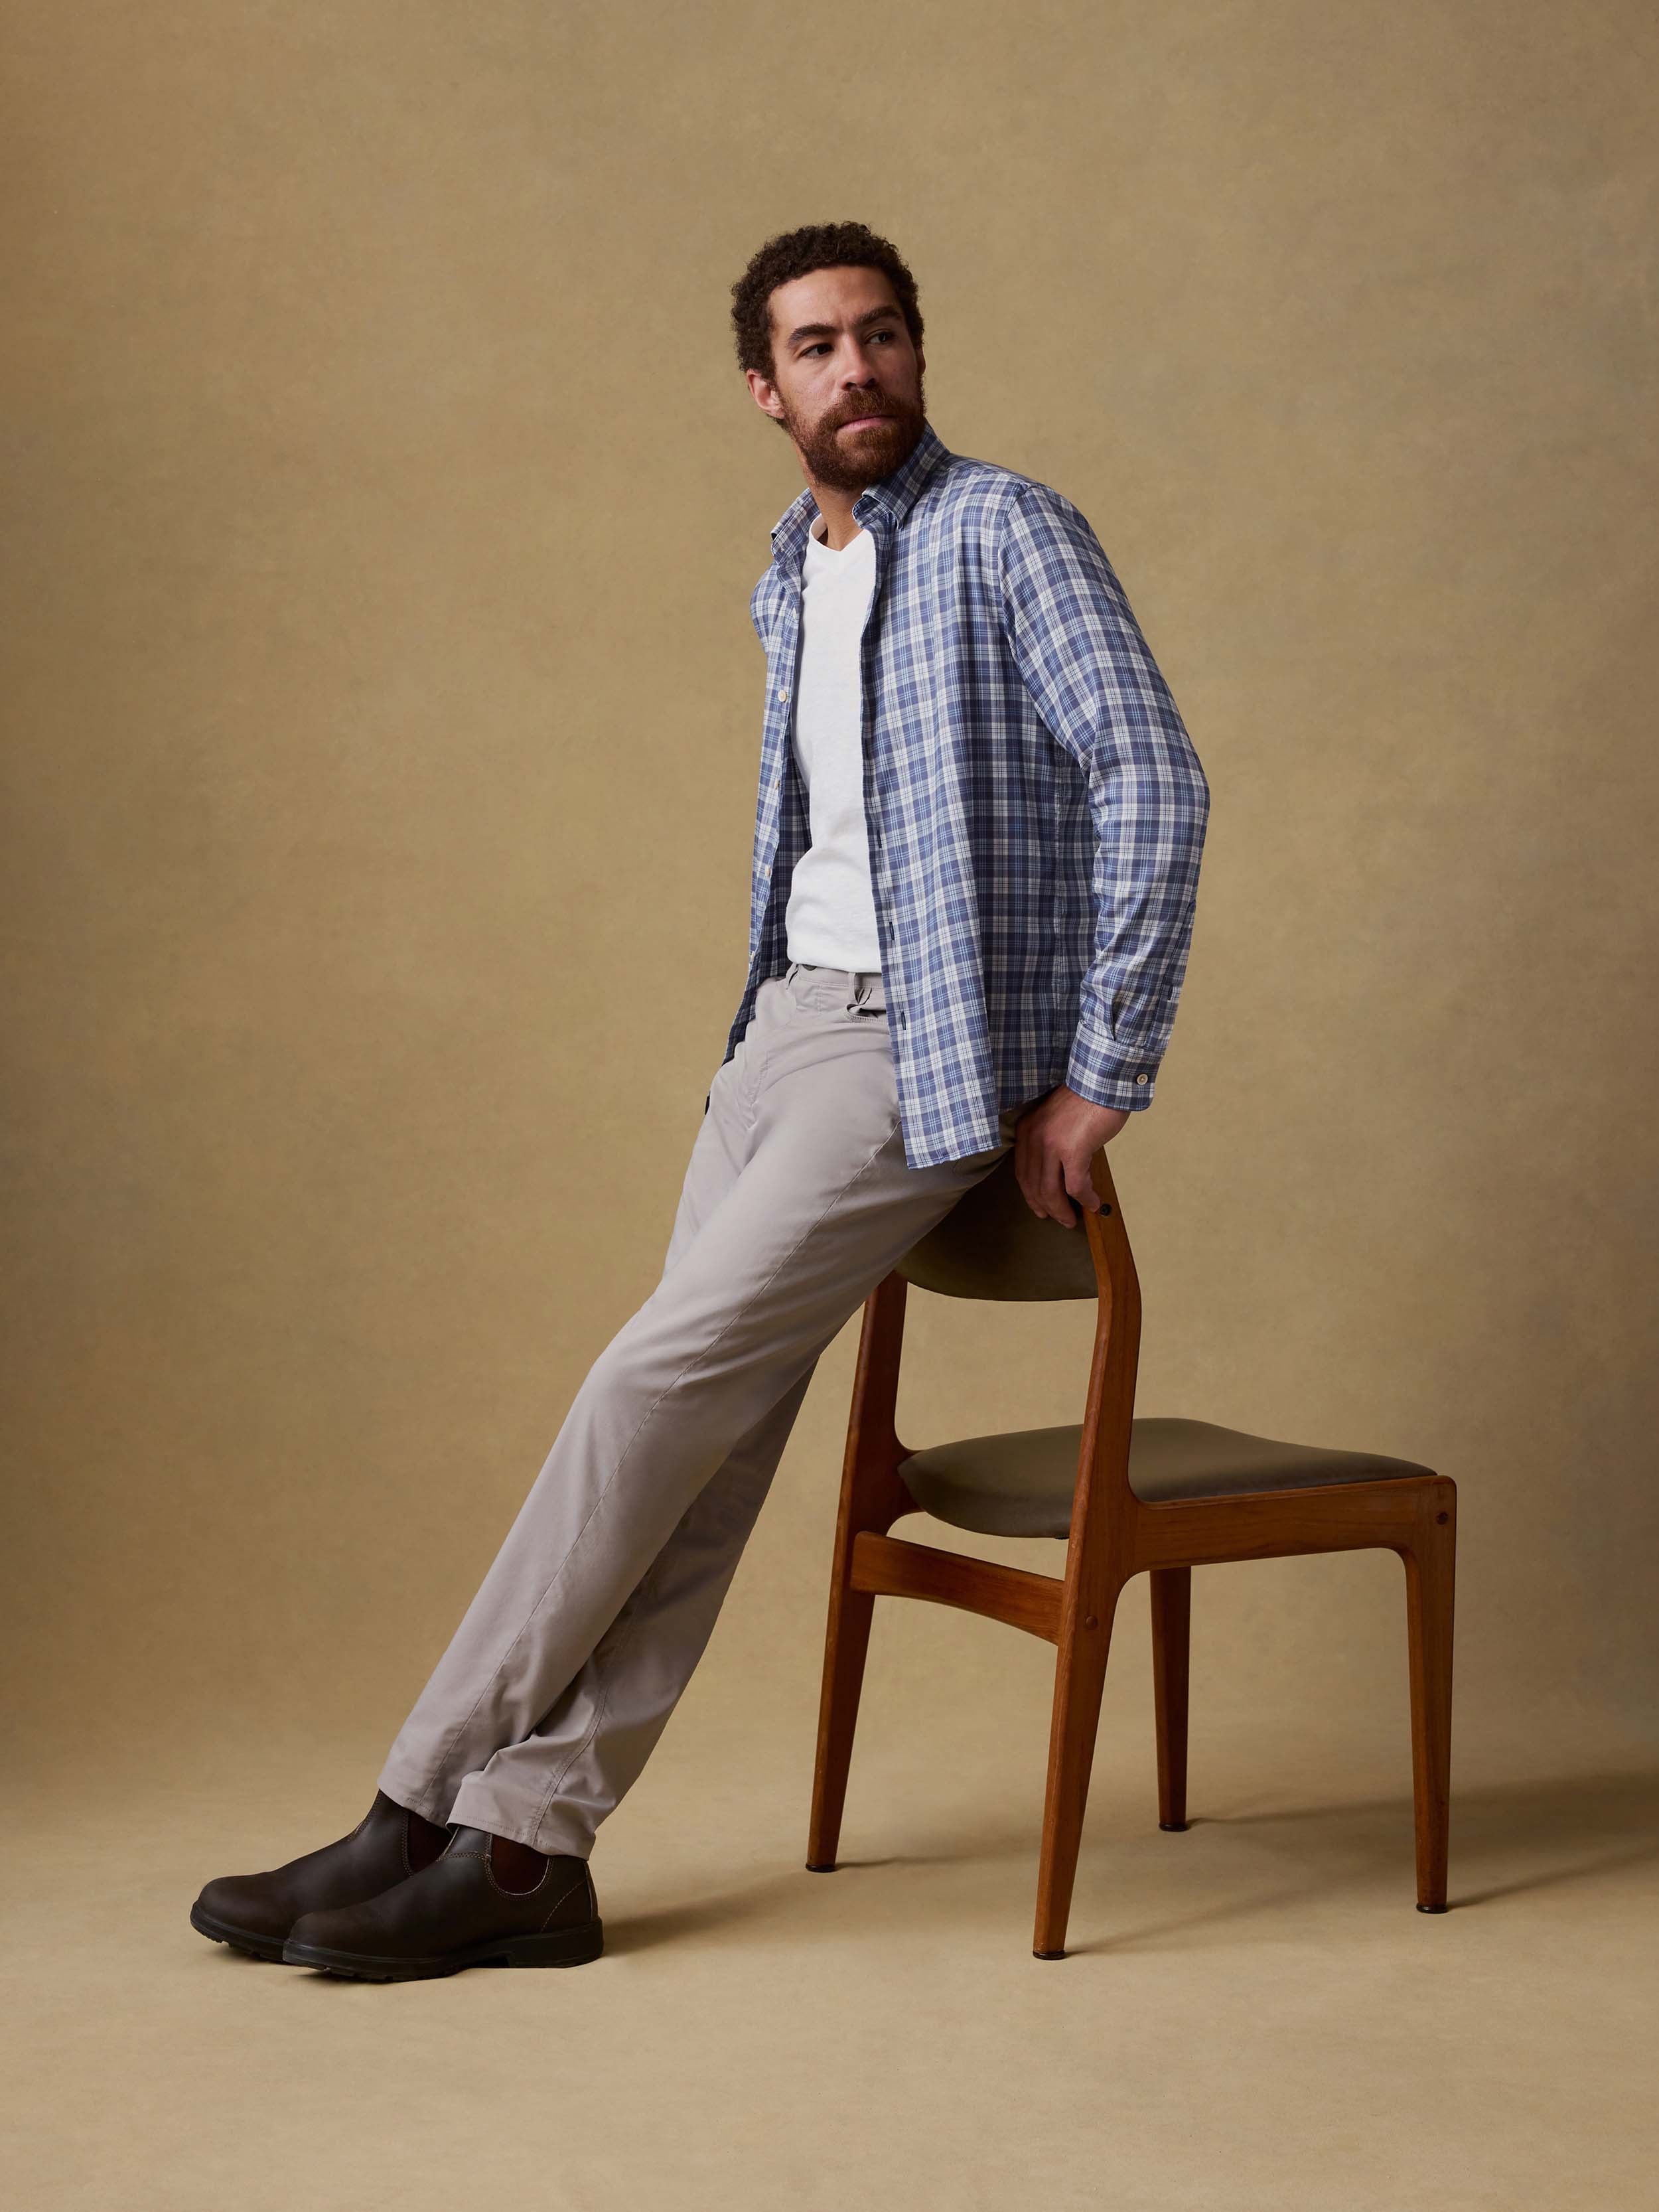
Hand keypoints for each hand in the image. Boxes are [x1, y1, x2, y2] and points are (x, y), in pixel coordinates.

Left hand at [1012, 1084, 1129, 1226]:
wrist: (1102, 1081)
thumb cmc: (1086, 1098)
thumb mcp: (1055, 1119)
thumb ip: (1051, 1141)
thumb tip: (1060, 1171)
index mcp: (1027, 1130)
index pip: (1022, 1172)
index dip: (1031, 1195)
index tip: (1040, 1207)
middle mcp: (1034, 1138)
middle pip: (1033, 1186)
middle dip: (1045, 1207)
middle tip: (1059, 1219)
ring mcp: (1051, 1145)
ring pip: (1051, 1190)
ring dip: (1062, 1210)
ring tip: (1072, 1219)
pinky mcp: (1073, 1150)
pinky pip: (1075, 1185)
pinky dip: (1083, 1198)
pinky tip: (1092, 1203)